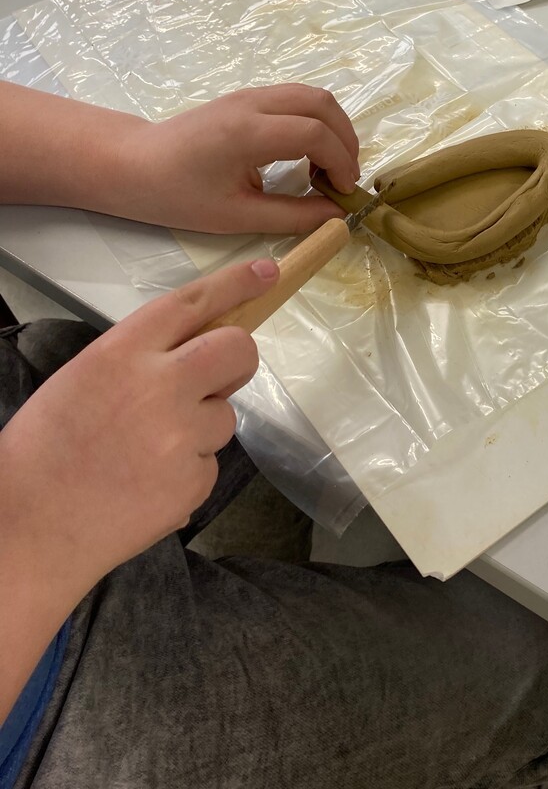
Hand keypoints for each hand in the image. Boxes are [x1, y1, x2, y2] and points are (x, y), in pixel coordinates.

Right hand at [0, 257, 274, 596]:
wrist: (27, 528)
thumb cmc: (45, 450)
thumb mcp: (83, 379)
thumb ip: (140, 358)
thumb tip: (192, 349)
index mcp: (121, 354)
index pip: (192, 304)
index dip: (235, 284)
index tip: (266, 273)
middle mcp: (160, 387)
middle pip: (237, 350)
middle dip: (235, 361)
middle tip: (213, 380)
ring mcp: (182, 436)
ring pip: (225, 416)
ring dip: (199, 430)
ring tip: (145, 454)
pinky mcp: (194, 481)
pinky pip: (209, 464)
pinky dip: (187, 473)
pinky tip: (146, 486)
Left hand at [125, 84, 360, 233]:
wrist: (133, 164)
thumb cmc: (177, 195)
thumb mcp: (236, 216)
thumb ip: (293, 215)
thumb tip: (336, 215)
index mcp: (248, 132)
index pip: (315, 133)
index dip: (341, 162)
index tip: (344, 193)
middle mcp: (253, 103)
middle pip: (322, 103)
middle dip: (345, 140)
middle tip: (345, 178)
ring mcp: (249, 95)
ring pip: (311, 95)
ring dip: (332, 128)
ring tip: (329, 168)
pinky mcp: (246, 98)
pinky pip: (295, 99)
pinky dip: (314, 122)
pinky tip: (306, 155)